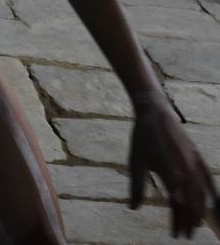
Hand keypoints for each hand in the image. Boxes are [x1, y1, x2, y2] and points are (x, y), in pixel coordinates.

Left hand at [129, 101, 217, 235]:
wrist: (155, 113)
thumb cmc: (143, 138)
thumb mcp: (136, 163)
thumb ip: (136, 187)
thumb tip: (133, 209)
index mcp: (169, 173)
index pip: (177, 205)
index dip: (177, 221)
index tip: (175, 235)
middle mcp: (185, 171)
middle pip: (192, 203)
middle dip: (189, 221)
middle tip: (185, 236)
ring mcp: (194, 164)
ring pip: (202, 194)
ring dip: (199, 212)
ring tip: (194, 225)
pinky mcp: (198, 158)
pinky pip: (209, 180)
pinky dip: (214, 194)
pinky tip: (215, 206)